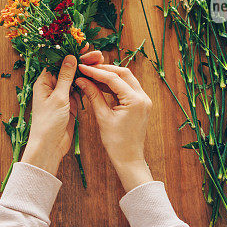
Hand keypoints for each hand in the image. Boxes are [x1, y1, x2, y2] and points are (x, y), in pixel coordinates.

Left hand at [21, 49, 103, 174]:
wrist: (49, 147)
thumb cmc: (49, 123)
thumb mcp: (59, 97)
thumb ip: (66, 77)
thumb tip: (70, 56)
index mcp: (44, 82)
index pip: (58, 61)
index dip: (72, 52)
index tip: (85, 45)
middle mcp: (52, 86)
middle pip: (68, 68)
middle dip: (82, 61)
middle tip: (98, 55)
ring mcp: (61, 95)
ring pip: (75, 79)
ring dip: (87, 71)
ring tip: (101, 63)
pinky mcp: (69, 104)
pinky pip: (79, 90)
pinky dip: (88, 84)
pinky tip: (98, 78)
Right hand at [76, 63, 153, 191]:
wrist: (129, 159)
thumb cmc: (116, 142)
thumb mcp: (102, 117)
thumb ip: (93, 95)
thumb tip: (82, 80)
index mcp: (135, 101)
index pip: (113, 78)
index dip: (96, 72)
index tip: (83, 68)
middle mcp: (143, 97)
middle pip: (123, 73)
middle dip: (105, 69)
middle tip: (88, 68)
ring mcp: (144, 100)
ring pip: (127, 79)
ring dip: (110, 76)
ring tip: (92, 76)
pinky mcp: (141, 104)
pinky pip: (128, 88)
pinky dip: (115, 85)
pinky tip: (102, 85)